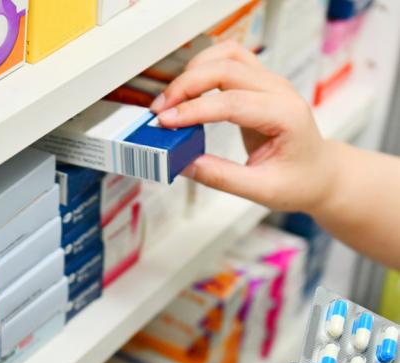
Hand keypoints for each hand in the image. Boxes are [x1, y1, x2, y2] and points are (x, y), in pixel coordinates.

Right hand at [151, 41, 338, 213]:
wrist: (319, 173)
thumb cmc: (299, 181)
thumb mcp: (261, 190)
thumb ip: (222, 177)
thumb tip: (185, 164)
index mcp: (286, 116)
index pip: (232, 102)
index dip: (194, 110)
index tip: (166, 123)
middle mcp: (279, 92)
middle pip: (227, 68)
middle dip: (187, 86)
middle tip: (161, 111)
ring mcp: (270, 83)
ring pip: (228, 55)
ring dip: (195, 71)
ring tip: (171, 99)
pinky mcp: (259, 84)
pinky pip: (230, 61)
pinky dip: (205, 67)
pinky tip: (188, 89)